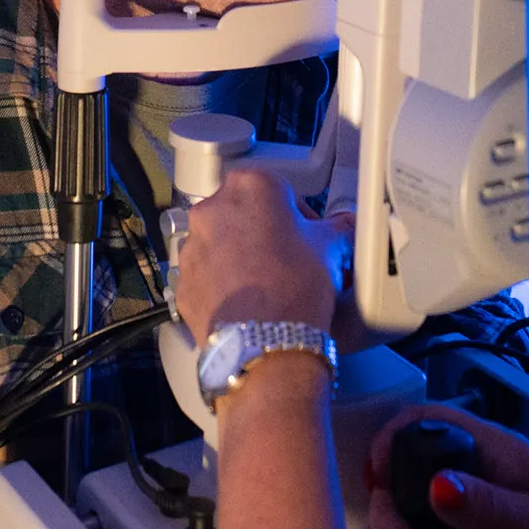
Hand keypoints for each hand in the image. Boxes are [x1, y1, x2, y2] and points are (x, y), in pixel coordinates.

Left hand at [173, 170, 348, 341]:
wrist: (265, 341)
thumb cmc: (296, 286)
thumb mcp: (329, 248)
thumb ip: (338, 227)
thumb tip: (345, 224)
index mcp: (251, 186)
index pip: (281, 190)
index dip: (301, 215)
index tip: (310, 235)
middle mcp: (212, 209)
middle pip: (245, 214)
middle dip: (266, 232)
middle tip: (288, 258)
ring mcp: (192, 245)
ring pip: (221, 242)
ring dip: (241, 256)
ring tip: (267, 283)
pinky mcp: (182, 280)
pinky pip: (206, 274)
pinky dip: (223, 282)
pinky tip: (247, 301)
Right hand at [366, 402, 528, 528]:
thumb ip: (488, 509)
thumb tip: (439, 486)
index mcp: (497, 454)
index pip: (428, 421)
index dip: (392, 439)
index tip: (377, 479)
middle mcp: (479, 478)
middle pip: (407, 475)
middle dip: (391, 512)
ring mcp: (473, 515)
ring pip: (410, 516)